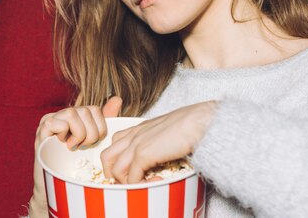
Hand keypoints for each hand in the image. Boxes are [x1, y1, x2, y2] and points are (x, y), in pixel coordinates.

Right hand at [28, 97, 121, 216]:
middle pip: (85, 111)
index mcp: (75, 116)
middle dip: (91, 134)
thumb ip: (104, 121)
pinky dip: (64, 135)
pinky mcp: (41, 131)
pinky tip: (63, 146)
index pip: (94, 109)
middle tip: (84, 147)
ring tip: (74, 147)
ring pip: (71, 113)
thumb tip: (117, 99)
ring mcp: (49, 121)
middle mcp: (61, 114)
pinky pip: (56, 122)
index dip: (100, 127)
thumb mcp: (94, 142)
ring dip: (79, 134)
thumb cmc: (76, 166)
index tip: (95, 143)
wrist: (58, 187)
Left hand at [100, 101, 216, 183]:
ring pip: (115, 170)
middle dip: (114, 174)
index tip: (132, 173)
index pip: (115, 144)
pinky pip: (131, 178)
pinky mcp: (144, 154)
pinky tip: (155, 183)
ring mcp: (136, 143)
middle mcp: (133, 135)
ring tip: (143, 186)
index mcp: (138, 129)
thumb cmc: (191, 126)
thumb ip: (159, 144)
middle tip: (131, 183)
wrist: (200, 120)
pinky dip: (139, 186)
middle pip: (107, 157)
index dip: (118, 161)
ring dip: (127, 183)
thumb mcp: (168, 133)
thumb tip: (161, 160)